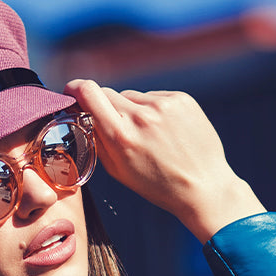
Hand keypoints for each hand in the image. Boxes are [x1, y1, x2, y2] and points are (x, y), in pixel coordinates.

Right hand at [64, 79, 265, 242]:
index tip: (73, 92)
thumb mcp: (118, 170)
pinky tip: (165, 131)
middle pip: (108, 94)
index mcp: (121, 136)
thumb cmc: (157, 184)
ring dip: (133, 110)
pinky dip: (154, 110)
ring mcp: (163, 105)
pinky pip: (154, 97)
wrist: (203, 186)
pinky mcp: (181, 99)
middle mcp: (141, 116)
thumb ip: (97, 139)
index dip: (75, 89)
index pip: (88, 92)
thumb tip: (82, 114)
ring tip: (150, 135)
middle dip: (106, 107)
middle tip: (118, 127)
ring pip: (132, 96)